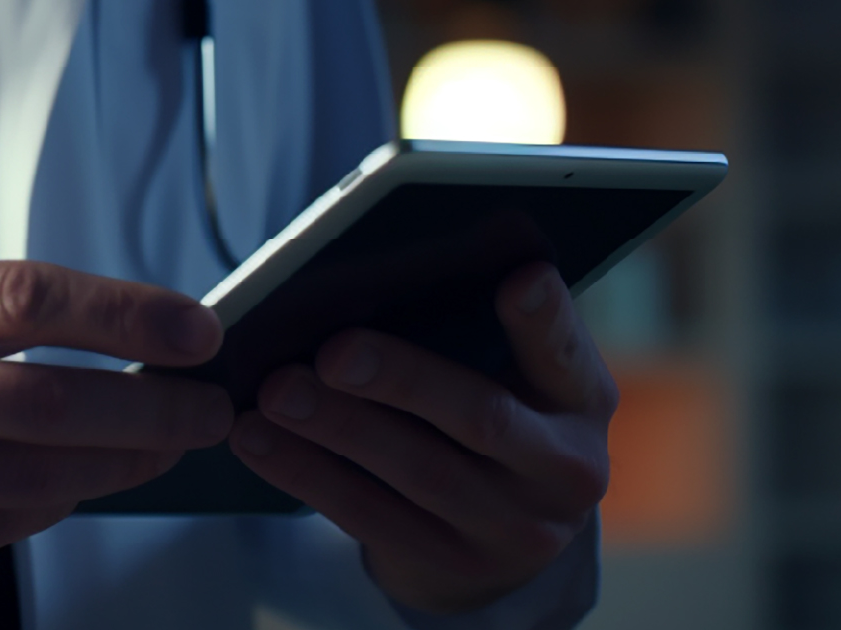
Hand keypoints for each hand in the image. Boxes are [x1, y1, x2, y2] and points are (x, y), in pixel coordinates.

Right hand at [0, 246, 233, 580]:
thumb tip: (93, 327)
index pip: (29, 301)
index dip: (129, 315)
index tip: (195, 330)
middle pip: (50, 402)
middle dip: (151, 408)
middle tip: (206, 406)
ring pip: (34, 476)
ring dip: (118, 464)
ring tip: (161, 445)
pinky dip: (52, 504)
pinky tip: (80, 481)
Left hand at [228, 262, 613, 613]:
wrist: (499, 542)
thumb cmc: (493, 423)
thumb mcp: (513, 380)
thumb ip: (475, 332)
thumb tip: (376, 275)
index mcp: (580, 401)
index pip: (567, 353)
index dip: (545, 320)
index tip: (518, 279)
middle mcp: (563, 469)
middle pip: (482, 416)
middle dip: (402, 379)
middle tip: (332, 350)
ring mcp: (510, 527)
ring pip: (418, 471)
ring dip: (338, 426)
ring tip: (277, 390)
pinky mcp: (449, 564)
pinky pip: (369, 516)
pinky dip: (307, 473)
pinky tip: (260, 439)